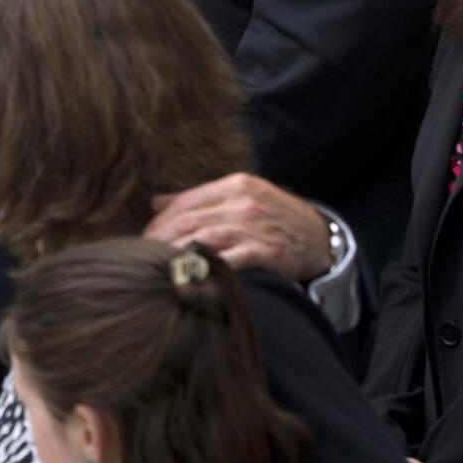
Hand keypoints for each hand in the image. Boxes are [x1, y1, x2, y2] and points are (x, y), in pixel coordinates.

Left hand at [146, 173, 331, 281]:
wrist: (320, 238)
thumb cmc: (274, 218)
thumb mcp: (242, 197)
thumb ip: (200, 199)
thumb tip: (156, 203)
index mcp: (235, 185)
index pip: (184, 202)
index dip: (159, 222)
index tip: (144, 237)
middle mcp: (243, 203)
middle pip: (188, 220)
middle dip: (160, 239)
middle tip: (142, 257)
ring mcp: (254, 227)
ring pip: (201, 239)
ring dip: (175, 254)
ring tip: (157, 267)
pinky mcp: (265, 251)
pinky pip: (227, 260)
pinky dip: (203, 268)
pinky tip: (187, 277)